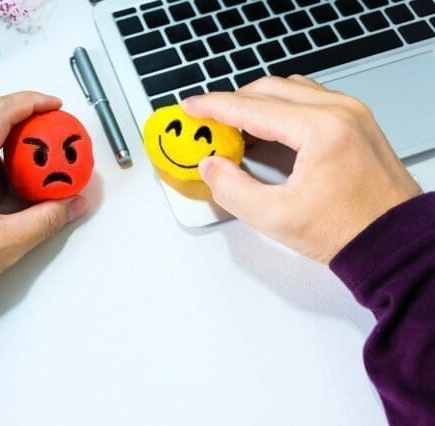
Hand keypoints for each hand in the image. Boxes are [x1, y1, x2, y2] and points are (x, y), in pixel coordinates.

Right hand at [183, 76, 421, 262]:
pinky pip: (309, 100)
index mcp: (321, 130)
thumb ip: (233, 190)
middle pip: (269, 90)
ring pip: (289, 90)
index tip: (191, 106)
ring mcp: (351, 114)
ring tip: (234, 128)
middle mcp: (340, 112)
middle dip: (232, 103)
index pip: (252, 108)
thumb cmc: (349, 231)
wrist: (393, 242)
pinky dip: (281, 108)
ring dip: (257, 103)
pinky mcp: (355, 122)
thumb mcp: (277, 219)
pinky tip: (267, 129)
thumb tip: (212, 167)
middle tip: (208, 121)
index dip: (214, 106)